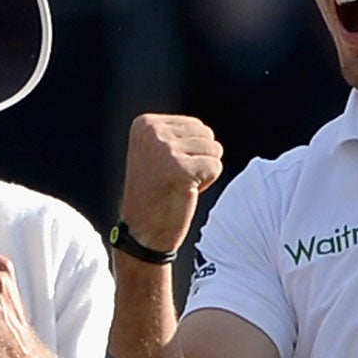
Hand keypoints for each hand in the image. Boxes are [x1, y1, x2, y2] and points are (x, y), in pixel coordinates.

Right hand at [120, 114, 223, 253]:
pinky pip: (216, 167)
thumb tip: (206, 131)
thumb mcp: (157, 153)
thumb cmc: (155, 194)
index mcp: (145, 124)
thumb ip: (176, 135)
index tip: (167, 169)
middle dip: (199, 159)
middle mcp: (153, 132)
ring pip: (214, 150)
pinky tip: (185, 192)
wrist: (142, 232)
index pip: (195, 125)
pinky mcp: (181, 169)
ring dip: (203, 172)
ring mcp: (166, 150)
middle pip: (207, 134)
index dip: (190, 151)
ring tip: (179, 185)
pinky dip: (207, 183)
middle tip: (175, 179)